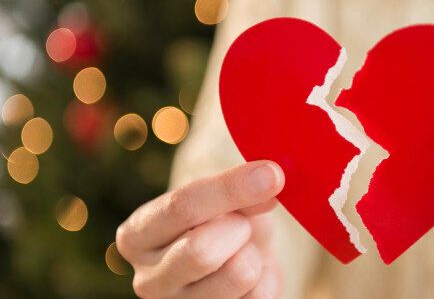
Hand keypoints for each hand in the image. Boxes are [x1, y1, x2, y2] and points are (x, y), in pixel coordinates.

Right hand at [116, 161, 284, 298]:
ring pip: (239, 275)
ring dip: (254, 253)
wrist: (235, 259)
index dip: (230, 189)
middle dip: (238, 228)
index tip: (270, 173)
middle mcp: (148, 279)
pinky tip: (252, 276)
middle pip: (201, 250)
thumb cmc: (223, 221)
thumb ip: (239, 189)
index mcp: (136, 236)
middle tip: (242, 224)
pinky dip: (268, 278)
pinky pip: (261, 296)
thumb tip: (269, 179)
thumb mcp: (224, 197)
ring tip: (244, 250)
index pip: (180, 207)